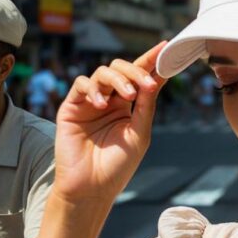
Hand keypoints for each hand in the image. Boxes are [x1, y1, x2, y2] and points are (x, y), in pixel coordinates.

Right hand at [52, 42, 166, 211]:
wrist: (91, 188)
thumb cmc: (117, 166)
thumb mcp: (139, 134)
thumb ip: (146, 105)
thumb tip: (156, 78)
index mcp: (127, 106)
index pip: (139, 77)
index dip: (151, 61)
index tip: (166, 48)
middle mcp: (108, 100)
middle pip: (121, 69)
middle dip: (136, 71)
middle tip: (147, 84)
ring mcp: (89, 102)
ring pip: (102, 72)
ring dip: (118, 79)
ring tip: (127, 97)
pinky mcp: (71, 107)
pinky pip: (81, 84)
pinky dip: (93, 89)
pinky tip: (102, 104)